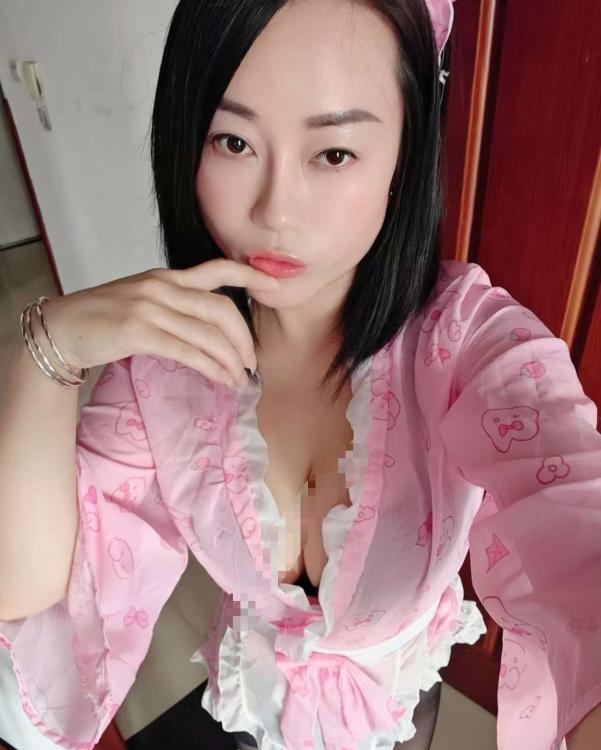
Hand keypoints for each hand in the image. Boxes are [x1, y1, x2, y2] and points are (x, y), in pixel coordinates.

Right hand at [40, 259, 279, 386]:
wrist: (60, 328)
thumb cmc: (102, 317)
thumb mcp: (143, 299)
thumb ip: (175, 304)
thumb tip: (210, 327)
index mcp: (166, 276)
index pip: (217, 269)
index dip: (251, 275)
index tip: (275, 284)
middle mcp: (162, 287)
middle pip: (221, 310)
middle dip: (244, 339)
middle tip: (252, 362)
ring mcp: (151, 307)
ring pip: (209, 334)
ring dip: (231, 360)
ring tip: (241, 378)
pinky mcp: (140, 331)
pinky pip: (190, 352)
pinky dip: (213, 368)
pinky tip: (223, 379)